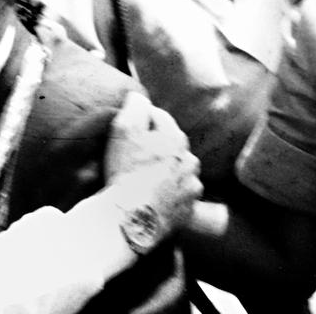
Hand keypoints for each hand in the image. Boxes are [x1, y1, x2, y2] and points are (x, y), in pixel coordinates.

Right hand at [105, 93, 202, 237]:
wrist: (132, 217)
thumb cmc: (126, 171)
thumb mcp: (123, 129)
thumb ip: (134, 107)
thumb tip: (139, 97)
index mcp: (175, 137)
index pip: (159, 117)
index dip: (142, 119)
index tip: (128, 127)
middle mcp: (189, 159)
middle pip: (171, 143)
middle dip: (157, 144)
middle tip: (135, 153)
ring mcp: (192, 185)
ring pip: (179, 168)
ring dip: (167, 168)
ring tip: (146, 176)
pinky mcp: (189, 208)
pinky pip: (182, 193)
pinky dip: (172, 191)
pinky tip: (156, 194)